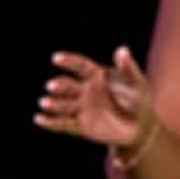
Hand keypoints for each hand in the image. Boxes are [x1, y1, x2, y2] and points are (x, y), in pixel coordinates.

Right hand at [36, 45, 156, 158]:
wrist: (140, 129)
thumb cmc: (140, 102)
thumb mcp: (138, 84)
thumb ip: (128, 69)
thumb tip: (121, 49)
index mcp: (97, 76)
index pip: (80, 66)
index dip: (69, 62)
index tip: (56, 58)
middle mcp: (86, 90)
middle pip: (69, 86)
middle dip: (60, 86)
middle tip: (51, 86)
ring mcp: (82, 108)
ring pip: (64, 104)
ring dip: (53, 103)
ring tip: (43, 102)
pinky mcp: (81, 126)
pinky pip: (63, 123)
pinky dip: (51, 122)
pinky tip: (39, 119)